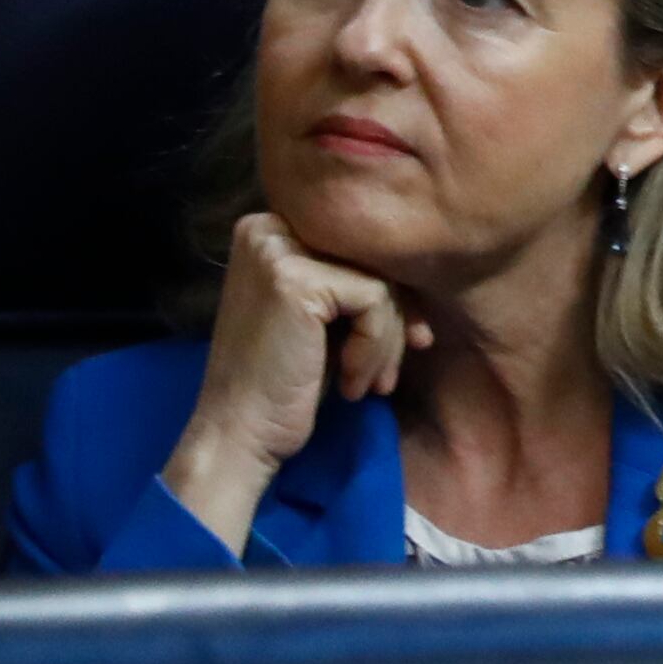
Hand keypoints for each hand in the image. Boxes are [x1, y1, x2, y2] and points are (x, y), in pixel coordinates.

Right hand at [155, 212, 422, 555]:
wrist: (236, 435)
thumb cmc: (282, 382)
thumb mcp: (319, 317)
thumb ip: (351, 280)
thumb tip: (425, 263)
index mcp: (268, 229)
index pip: (357, 249)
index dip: (389, 296)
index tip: (405, 342)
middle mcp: (268, 228)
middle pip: (371, 261)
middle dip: (395, 318)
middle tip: (390, 372)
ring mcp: (278, 251)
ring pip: (380, 282)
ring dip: (388, 341)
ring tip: (371, 384)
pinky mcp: (296, 280)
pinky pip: (376, 301)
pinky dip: (376, 348)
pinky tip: (352, 384)